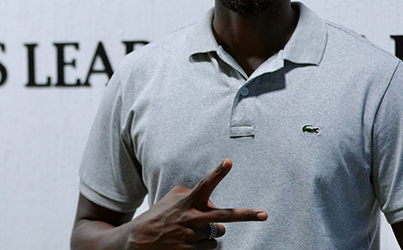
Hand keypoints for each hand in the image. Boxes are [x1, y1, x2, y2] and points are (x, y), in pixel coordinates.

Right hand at [126, 159, 266, 248]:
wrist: (138, 242)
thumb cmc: (159, 216)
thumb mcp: (172, 199)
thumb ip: (193, 195)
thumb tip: (214, 204)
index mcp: (187, 202)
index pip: (205, 184)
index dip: (218, 173)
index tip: (228, 161)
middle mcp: (192, 218)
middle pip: (225, 216)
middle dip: (247, 215)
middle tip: (264, 215)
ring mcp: (192, 237)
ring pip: (217, 234)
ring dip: (210, 233)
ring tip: (191, 232)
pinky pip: (210, 248)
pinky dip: (204, 245)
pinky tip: (188, 242)